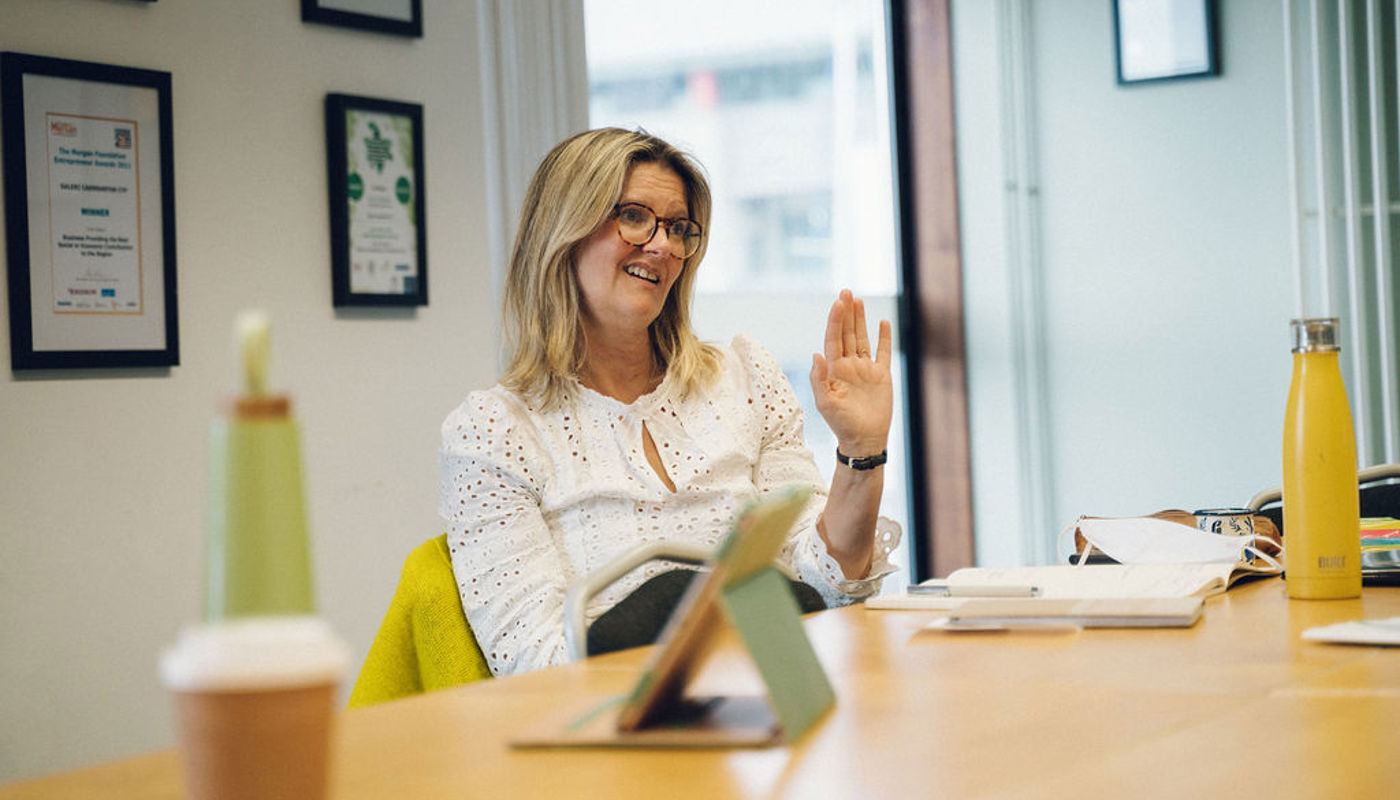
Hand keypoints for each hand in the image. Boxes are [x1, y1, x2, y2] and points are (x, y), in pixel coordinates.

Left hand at [809, 289, 892, 456]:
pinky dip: (883, 337)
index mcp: (834, 370)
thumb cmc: (841, 424)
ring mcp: (865, 369)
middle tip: (846, 291)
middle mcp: (848, 365)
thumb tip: (816, 354)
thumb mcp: (825, 403)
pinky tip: (882, 322)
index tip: (838, 302)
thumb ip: (819, 379)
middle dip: (846, 312)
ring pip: (862, 338)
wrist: (864, 439)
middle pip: (846, 333)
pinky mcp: (881, 375)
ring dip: (860, 319)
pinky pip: (882, 352)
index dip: (835, 320)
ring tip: (858, 300)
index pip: (833, 338)